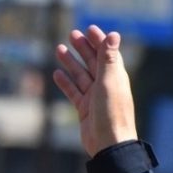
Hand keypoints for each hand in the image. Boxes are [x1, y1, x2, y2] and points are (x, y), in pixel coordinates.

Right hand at [53, 25, 137, 156]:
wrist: (108, 143)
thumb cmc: (111, 112)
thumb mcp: (108, 82)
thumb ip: (108, 58)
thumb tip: (114, 34)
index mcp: (115, 77)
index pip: (107, 53)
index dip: (99, 40)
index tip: (89, 28)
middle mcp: (105, 85)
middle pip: (93, 62)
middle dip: (83, 48)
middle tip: (71, 34)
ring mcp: (94, 97)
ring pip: (80, 75)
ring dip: (70, 62)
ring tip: (58, 49)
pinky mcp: (85, 109)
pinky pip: (73, 92)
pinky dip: (65, 82)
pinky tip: (56, 74)